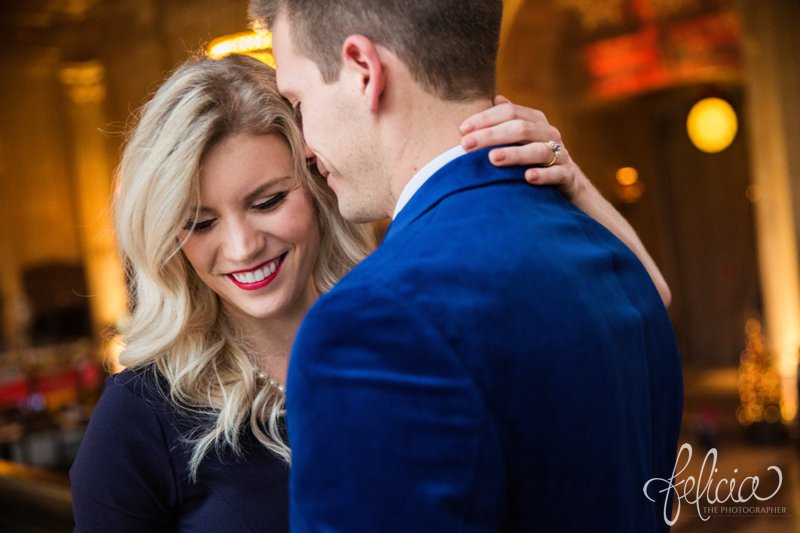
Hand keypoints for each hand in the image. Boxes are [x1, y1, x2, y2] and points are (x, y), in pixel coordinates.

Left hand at [460, 96, 581, 198]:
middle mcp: (548, 133)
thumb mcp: (521, 135)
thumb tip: (493, 97)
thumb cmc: (533, 153)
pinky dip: (543, 175)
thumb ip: (507, 118)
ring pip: (538, 150)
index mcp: (535, 120)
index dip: (486, 118)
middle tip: (466, 144)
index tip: (462, 129)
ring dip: (514, 154)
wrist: (566, 178)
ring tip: (493, 158)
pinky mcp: (567, 175)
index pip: (510, 112)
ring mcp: (560, 153)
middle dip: (491, 135)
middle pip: (521, 129)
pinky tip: (528, 177)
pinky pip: (557, 173)